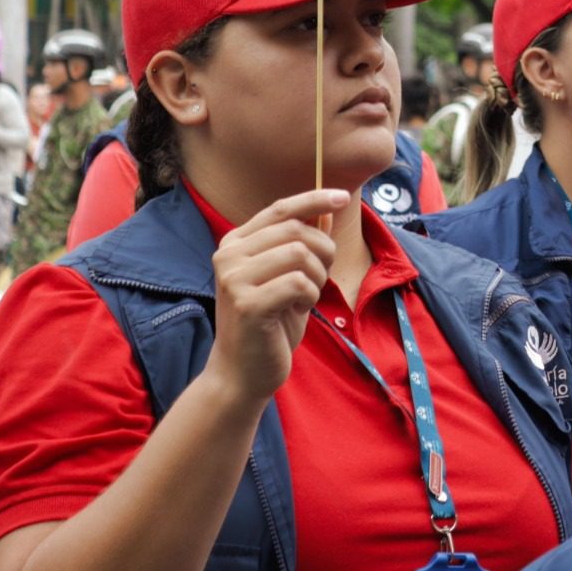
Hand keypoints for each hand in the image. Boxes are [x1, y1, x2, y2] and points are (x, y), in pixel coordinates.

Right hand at [206, 190, 341, 406]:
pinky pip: (299, 283)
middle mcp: (228, 255)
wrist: (242, 373)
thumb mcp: (289, 277)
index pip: (280, 209)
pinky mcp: (246, 303)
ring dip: (317, 277)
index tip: (343, 197)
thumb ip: (303, 244)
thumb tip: (327, 210)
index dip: (314, 199)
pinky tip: (296, 311)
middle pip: (297, 230)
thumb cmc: (270, 324)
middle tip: (319, 280)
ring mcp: (233, 278)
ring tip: (304, 298)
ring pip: (300, 253)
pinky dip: (309, 296)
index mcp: (235, 243)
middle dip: (323, 252)